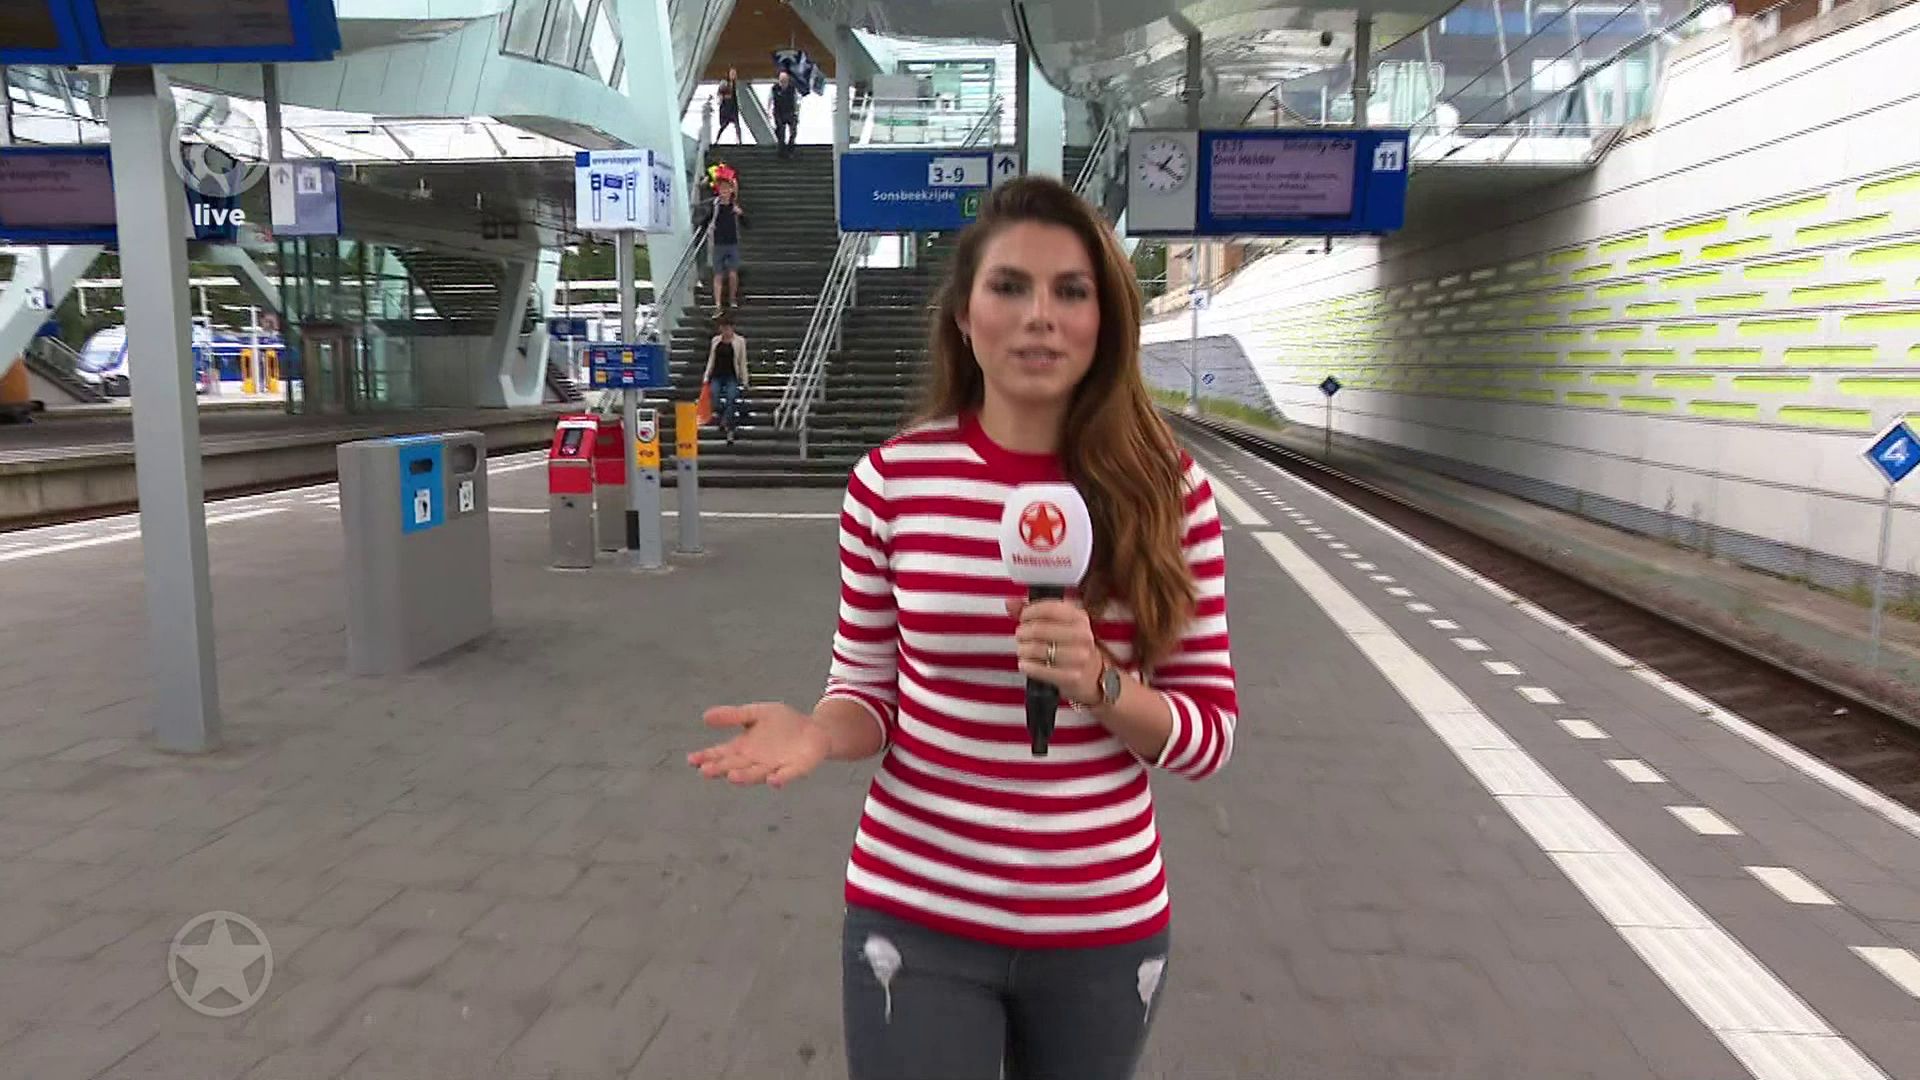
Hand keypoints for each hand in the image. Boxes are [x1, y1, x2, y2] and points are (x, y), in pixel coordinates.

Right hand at [688, 702, 829, 787]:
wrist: (814, 730)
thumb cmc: (782, 724)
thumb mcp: (756, 714)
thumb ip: (733, 716)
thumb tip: (705, 717)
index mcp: (744, 749)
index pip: (722, 754)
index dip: (707, 757)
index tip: (692, 760)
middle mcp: (756, 761)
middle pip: (735, 766)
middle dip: (722, 769)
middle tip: (706, 771)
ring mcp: (775, 766)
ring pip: (757, 773)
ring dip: (745, 776)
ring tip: (732, 777)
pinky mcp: (796, 768)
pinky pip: (787, 775)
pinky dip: (780, 779)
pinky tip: (773, 780)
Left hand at [1008, 597, 1102, 704]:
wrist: (1092, 675)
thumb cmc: (1070, 646)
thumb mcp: (1057, 624)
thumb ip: (1033, 612)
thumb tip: (1011, 603)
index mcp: (1079, 617)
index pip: (1049, 608)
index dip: (1030, 611)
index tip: (1023, 617)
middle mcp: (1082, 635)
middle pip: (1039, 629)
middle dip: (1023, 632)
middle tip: (1020, 636)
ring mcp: (1079, 657)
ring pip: (1037, 649)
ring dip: (1023, 650)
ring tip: (1023, 650)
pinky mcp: (1073, 676)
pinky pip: (1041, 670)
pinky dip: (1028, 666)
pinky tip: (1026, 664)